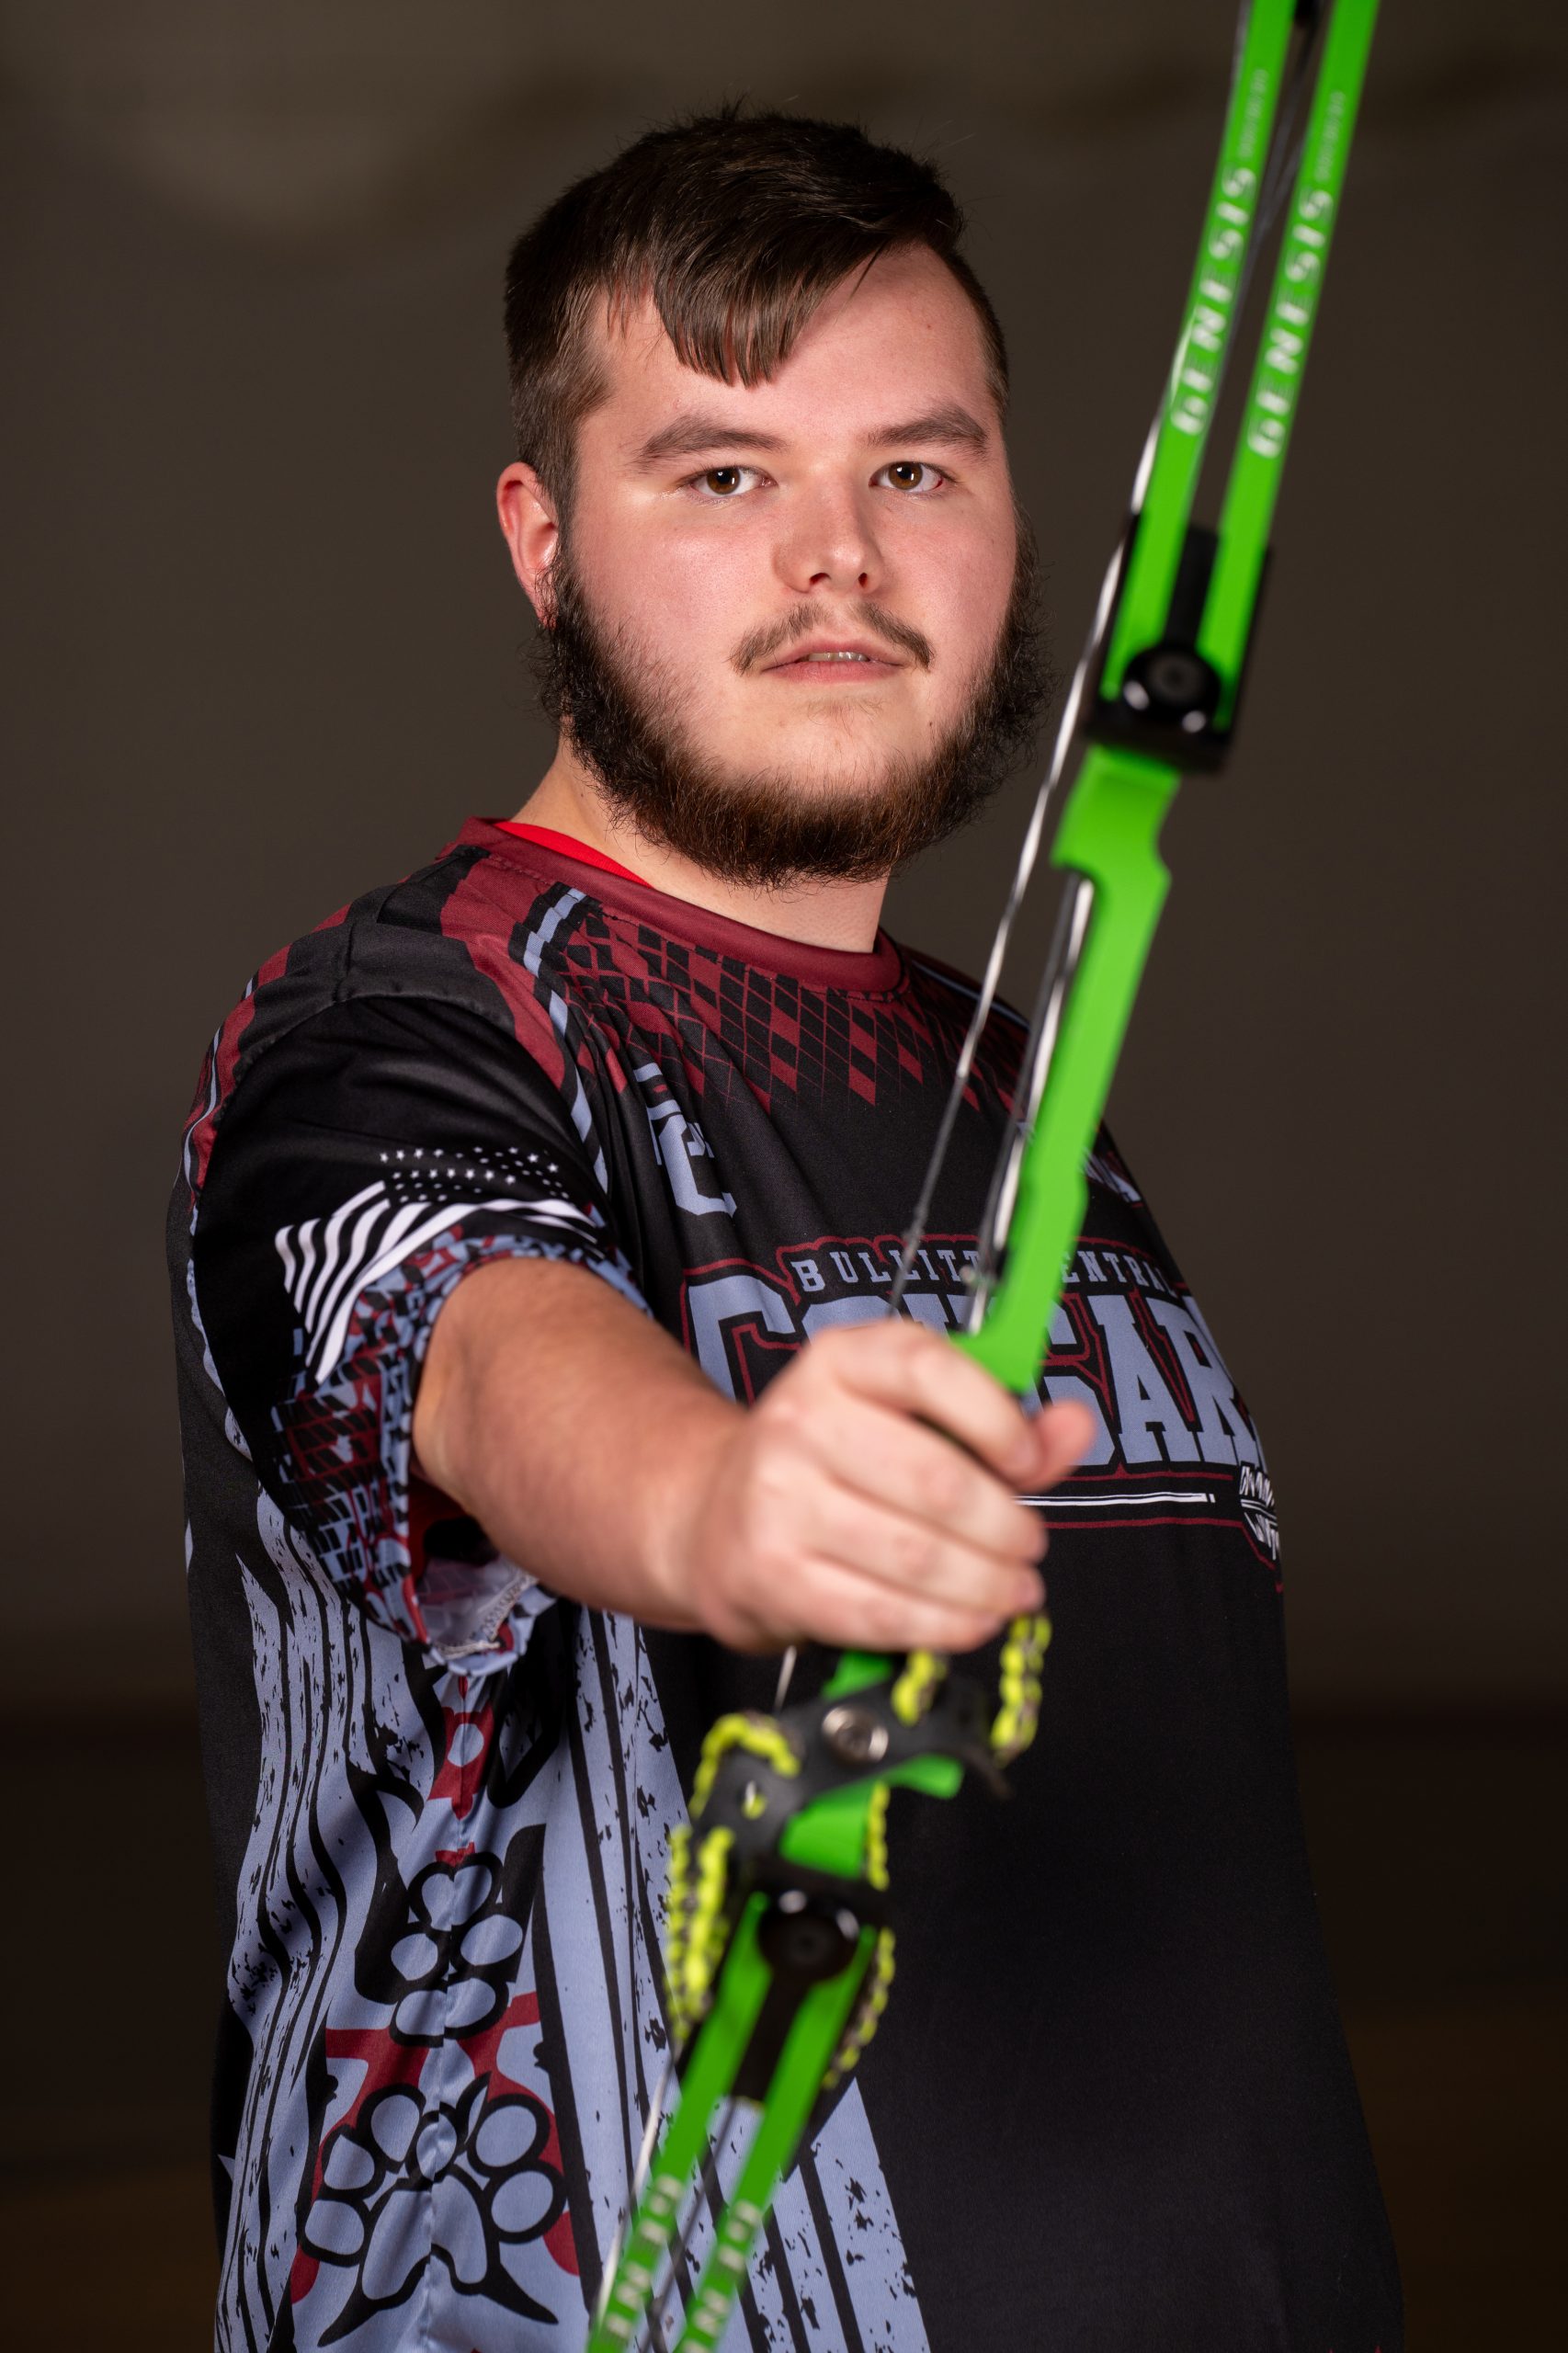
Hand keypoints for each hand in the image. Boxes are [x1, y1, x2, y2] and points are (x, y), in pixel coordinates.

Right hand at [653, 1318, 1095, 1654]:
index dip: (997, 1419)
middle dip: (1005, 1527)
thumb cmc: (835, 1461)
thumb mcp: (910, 1416)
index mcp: (842, 1360)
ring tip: (1013, 1590)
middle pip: (935, 1481)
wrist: (715, 1516)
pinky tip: (972, 1620)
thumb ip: (1001, 1421)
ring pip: (914, 1556)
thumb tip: (1074, 1425)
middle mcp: (800, 1419)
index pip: (928, 1368)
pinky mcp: (771, 1575)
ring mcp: (777, 1499)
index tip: (1029, 1463)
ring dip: (985, 1585)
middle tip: (1030, 1546)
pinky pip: (879, 1612)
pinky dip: (942, 1625)